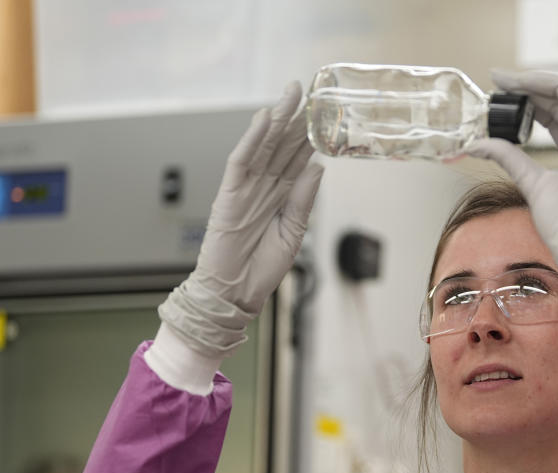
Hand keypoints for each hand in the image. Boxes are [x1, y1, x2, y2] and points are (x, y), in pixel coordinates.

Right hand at [158, 82, 324, 357]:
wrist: (236, 293)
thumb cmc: (261, 269)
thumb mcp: (294, 232)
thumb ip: (303, 199)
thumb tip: (319, 167)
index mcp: (279, 197)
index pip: (296, 159)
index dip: (310, 136)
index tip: (325, 115)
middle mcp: (263, 187)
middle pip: (281, 146)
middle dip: (295, 118)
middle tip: (309, 91)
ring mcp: (245, 189)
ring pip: (263, 146)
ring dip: (276, 119)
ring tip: (290, 94)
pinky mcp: (229, 195)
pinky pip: (240, 161)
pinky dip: (251, 139)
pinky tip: (263, 120)